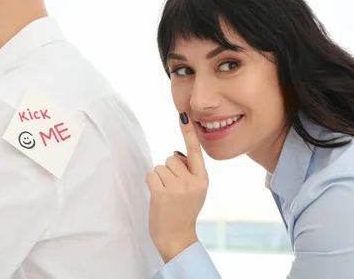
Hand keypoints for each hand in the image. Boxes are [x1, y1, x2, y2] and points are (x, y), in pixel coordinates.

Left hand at [146, 112, 208, 262]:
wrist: (177, 238)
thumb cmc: (184, 212)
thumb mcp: (195, 191)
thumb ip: (189, 172)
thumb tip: (175, 155)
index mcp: (203, 179)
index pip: (195, 151)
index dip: (188, 133)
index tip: (183, 115)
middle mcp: (192, 181)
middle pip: (171, 158)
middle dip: (168, 171)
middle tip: (172, 191)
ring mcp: (177, 188)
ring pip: (159, 167)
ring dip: (159, 179)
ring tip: (166, 196)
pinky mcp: (162, 194)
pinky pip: (151, 176)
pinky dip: (151, 184)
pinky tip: (158, 197)